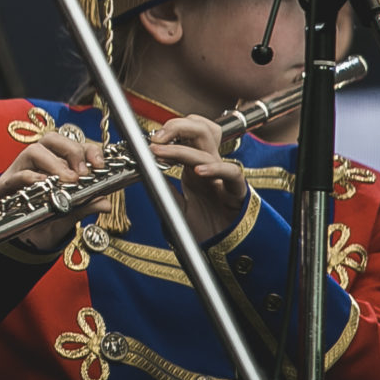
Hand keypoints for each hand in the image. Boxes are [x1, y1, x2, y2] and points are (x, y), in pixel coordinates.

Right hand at [0, 130, 111, 250]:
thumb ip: (86, 206)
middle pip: (53, 139)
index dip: (89, 150)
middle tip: (81, 173)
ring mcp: (22, 170)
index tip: (99, 165)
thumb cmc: (43, 217)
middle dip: (71, 150)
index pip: (75, 145)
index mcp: (57, 164)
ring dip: (54, 163)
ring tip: (67, 180)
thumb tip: (106, 204)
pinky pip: (17, 174)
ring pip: (34, 151)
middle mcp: (39, 162)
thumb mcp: (68, 213)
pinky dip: (31, 176)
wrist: (18, 233)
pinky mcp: (7, 184)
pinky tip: (43, 184)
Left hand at [150, 114, 247, 242]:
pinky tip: (199, 171)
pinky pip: (232, 172)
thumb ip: (163, 189)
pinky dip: (216, 168)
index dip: (168, 131)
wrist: (222, 253)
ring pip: (210, 147)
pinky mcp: (238, 191)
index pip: (186, 135)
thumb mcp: (175, 206)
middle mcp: (208, 166)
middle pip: (200, 130)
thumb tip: (142, 171)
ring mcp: (223, 177)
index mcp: (193, 167)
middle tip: (156, 137)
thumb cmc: (203, 230)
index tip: (146, 139)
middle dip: (178, 126)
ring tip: (161, 151)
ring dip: (183, 147)